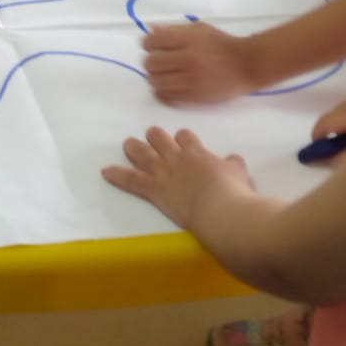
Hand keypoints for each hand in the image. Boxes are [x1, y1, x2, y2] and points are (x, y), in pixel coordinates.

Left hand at [102, 126, 253, 228]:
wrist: (221, 210)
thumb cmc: (233, 192)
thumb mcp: (239, 173)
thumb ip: (233, 164)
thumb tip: (233, 159)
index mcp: (198, 152)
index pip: (184, 136)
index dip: (181, 137)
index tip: (181, 141)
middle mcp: (177, 157)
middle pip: (159, 138)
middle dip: (154, 137)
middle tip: (152, 138)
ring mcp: (164, 172)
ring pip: (142, 153)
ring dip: (133, 147)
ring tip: (128, 144)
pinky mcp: (154, 189)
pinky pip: (131, 179)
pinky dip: (117, 175)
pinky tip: (106, 171)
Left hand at [143, 21, 260, 103]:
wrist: (248, 65)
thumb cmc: (222, 44)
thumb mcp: (200, 29)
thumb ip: (174, 29)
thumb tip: (150, 29)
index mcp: (189, 39)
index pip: (153, 41)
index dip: (148, 44)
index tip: (152, 46)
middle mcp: (189, 59)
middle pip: (151, 63)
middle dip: (150, 62)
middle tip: (157, 62)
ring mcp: (191, 80)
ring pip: (156, 82)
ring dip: (154, 78)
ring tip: (163, 75)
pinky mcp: (195, 96)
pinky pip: (166, 96)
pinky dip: (162, 91)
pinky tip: (169, 85)